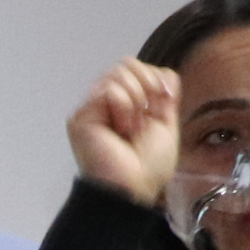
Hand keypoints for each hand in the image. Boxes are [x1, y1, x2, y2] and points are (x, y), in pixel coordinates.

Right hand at [67, 59, 181, 201]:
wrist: (133, 186)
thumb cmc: (147, 167)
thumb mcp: (167, 123)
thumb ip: (166, 95)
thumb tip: (164, 75)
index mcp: (125, 102)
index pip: (137, 67)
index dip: (154, 80)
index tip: (158, 109)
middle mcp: (105, 102)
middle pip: (127, 64)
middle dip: (146, 87)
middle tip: (144, 118)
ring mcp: (92, 108)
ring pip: (118, 73)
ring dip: (135, 101)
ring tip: (130, 128)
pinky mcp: (82, 115)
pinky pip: (110, 90)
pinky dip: (123, 107)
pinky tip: (120, 129)